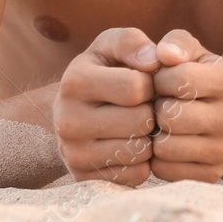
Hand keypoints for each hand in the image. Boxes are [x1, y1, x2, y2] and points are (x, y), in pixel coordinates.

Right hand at [54, 27, 161, 185]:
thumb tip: (154, 59)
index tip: (145, 82)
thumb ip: (133, 42)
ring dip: (150, 137)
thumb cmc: (104, 70)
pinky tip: (133, 144)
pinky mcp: (86, 179)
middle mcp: (67, 121)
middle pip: (140, 121)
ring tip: (139, 124)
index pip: (136, 87)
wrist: (74, 111)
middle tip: (145, 106)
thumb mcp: (112, 45)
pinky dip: (143, 161)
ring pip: (140, 151)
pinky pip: (136, 175)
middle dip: (152, 111)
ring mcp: (74, 154)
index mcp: (74, 81)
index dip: (151, 84)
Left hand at [149, 29, 222, 182]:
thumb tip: (163, 53)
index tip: (161, 80)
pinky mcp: (211, 175)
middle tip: (160, 105)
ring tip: (161, 126)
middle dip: (156, 109)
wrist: (221, 119)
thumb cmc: (195, 78)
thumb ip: (176, 43)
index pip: (180, 79)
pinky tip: (166, 145)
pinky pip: (165, 171)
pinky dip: (157, 159)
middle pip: (172, 116)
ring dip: (154, 135)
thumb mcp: (191, 53)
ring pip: (165, 147)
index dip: (159, 79)